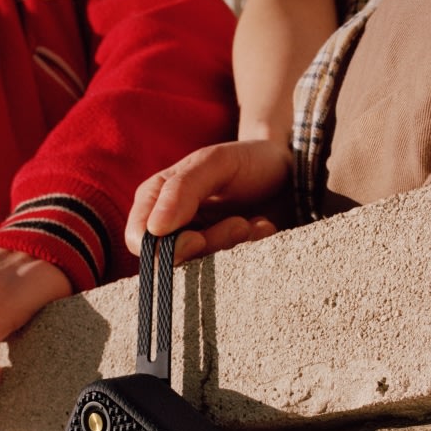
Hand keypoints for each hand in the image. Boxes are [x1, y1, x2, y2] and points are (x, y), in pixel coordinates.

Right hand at [125, 139, 291, 262]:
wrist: (292, 170)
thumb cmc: (249, 160)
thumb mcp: (216, 162)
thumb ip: (182, 189)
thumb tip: (154, 229)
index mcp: (156, 198)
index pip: (139, 240)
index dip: (163, 249)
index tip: (197, 239)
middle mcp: (171, 225)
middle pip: (171, 259)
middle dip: (210, 245)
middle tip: (240, 225)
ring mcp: (199, 243)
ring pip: (201, 268)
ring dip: (233, 247)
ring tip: (253, 223)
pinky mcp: (225, 257)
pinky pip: (231, 270)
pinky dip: (251, 251)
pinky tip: (264, 228)